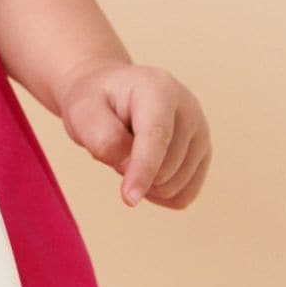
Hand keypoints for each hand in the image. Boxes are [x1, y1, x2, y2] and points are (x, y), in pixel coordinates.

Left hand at [55, 59, 211, 209]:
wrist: (110, 95)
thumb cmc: (96, 102)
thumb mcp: (82, 113)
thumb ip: (104, 140)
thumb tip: (130, 168)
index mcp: (159, 88)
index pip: (157, 136)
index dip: (143, 169)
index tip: (129, 199)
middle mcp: (188, 108)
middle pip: (164, 169)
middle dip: (131, 172)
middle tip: (115, 147)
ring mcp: (200, 132)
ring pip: (174, 187)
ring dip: (144, 183)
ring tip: (130, 153)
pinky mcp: (203, 153)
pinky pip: (183, 196)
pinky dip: (159, 195)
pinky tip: (145, 172)